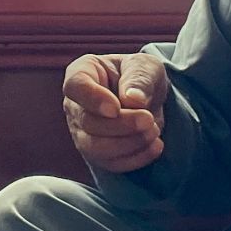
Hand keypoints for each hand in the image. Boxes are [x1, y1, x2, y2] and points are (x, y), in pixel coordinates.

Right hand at [62, 53, 166, 172]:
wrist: (147, 96)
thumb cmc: (140, 75)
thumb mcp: (146, 67)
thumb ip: (139, 78)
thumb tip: (133, 100)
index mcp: (81, 73)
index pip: (75, 87)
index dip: (93, 99)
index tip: (116, 108)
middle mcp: (75, 105)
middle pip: (88, 122)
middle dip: (121, 125)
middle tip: (148, 119)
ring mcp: (82, 132)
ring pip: (95, 148)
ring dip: (128, 144)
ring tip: (154, 131)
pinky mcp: (97, 153)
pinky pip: (111, 163)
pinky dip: (135, 159)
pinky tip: (155, 146)